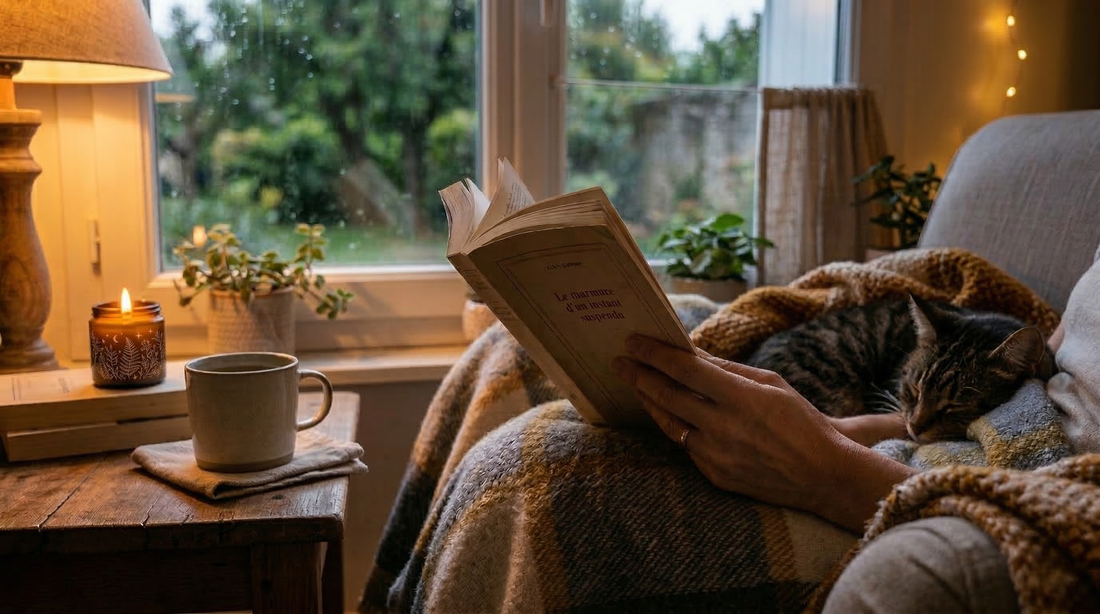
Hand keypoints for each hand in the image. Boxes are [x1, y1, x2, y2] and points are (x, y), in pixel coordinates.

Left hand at [611, 335, 917, 531]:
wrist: (823, 475)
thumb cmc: (801, 421)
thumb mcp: (770, 384)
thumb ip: (727, 370)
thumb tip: (691, 353)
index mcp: (741, 398)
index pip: (685, 370)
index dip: (655, 354)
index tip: (634, 342)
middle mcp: (724, 428)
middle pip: (668, 397)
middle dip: (640, 376)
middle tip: (620, 362)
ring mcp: (717, 456)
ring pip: (670, 424)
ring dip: (649, 402)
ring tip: (636, 385)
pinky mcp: (716, 477)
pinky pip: (687, 447)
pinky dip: (676, 427)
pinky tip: (666, 413)